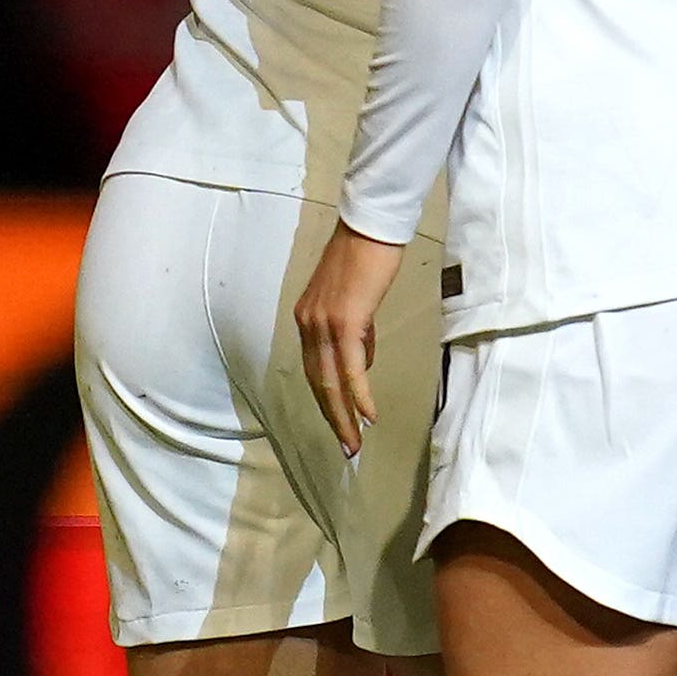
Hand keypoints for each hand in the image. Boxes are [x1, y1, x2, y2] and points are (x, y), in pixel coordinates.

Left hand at [294, 224, 409, 455]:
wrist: (370, 228)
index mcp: (307, 319)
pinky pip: (350, 369)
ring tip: (356, 442)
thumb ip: (355, 328)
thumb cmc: (367, 256)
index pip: (316, 369)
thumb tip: (362, 358)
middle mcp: (308, 324)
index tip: (343, 423)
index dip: (328, 400)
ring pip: (329, 382)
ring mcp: (323, 324)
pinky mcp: (345, 322)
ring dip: (344, 416)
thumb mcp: (355, 298)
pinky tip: (368, 415)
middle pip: (317, 382)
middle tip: (348, 447)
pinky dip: (359, 396)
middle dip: (333, 418)